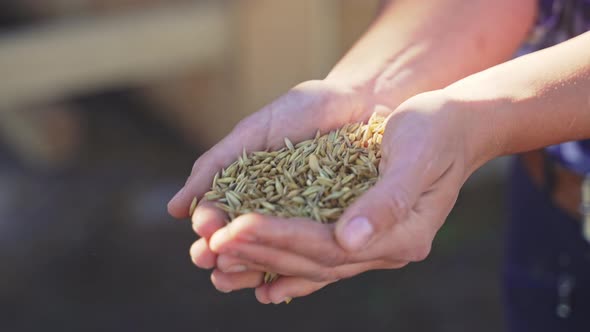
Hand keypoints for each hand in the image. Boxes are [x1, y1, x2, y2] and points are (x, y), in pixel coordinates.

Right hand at [168, 80, 385, 293]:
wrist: (358, 101)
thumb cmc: (302, 111)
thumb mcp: (251, 134)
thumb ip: (214, 166)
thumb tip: (174, 209)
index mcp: (247, 191)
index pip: (219, 219)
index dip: (209, 230)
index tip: (203, 235)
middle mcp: (271, 212)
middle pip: (241, 243)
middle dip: (223, 255)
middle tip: (210, 261)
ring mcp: (302, 223)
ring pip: (271, 255)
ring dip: (249, 269)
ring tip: (234, 277)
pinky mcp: (334, 229)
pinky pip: (312, 252)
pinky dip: (294, 269)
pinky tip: (277, 285)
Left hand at [206, 91, 482, 302]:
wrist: (455, 127)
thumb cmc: (436, 130)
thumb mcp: (416, 155)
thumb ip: (387, 200)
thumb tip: (349, 240)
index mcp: (403, 234)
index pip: (330, 246)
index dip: (281, 237)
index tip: (236, 227)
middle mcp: (388, 248)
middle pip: (315, 259)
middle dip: (262, 250)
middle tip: (214, 242)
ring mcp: (376, 246)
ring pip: (313, 264)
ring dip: (266, 262)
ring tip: (222, 261)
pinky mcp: (363, 235)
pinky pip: (322, 260)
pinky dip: (290, 270)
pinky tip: (262, 285)